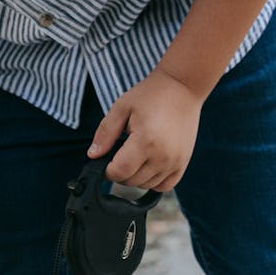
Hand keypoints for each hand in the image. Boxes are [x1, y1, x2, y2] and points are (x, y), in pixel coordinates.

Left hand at [87, 68, 202, 190]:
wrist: (182, 87)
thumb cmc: (151, 95)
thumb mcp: (121, 108)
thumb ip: (105, 133)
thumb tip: (92, 156)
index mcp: (145, 141)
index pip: (119, 172)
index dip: (107, 170)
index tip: (106, 160)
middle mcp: (162, 156)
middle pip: (132, 181)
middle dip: (121, 172)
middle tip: (121, 153)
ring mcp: (175, 162)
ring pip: (146, 185)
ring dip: (136, 176)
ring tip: (136, 155)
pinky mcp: (182, 164)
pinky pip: (164, 186)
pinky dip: (153, 181)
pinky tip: (148, 165)